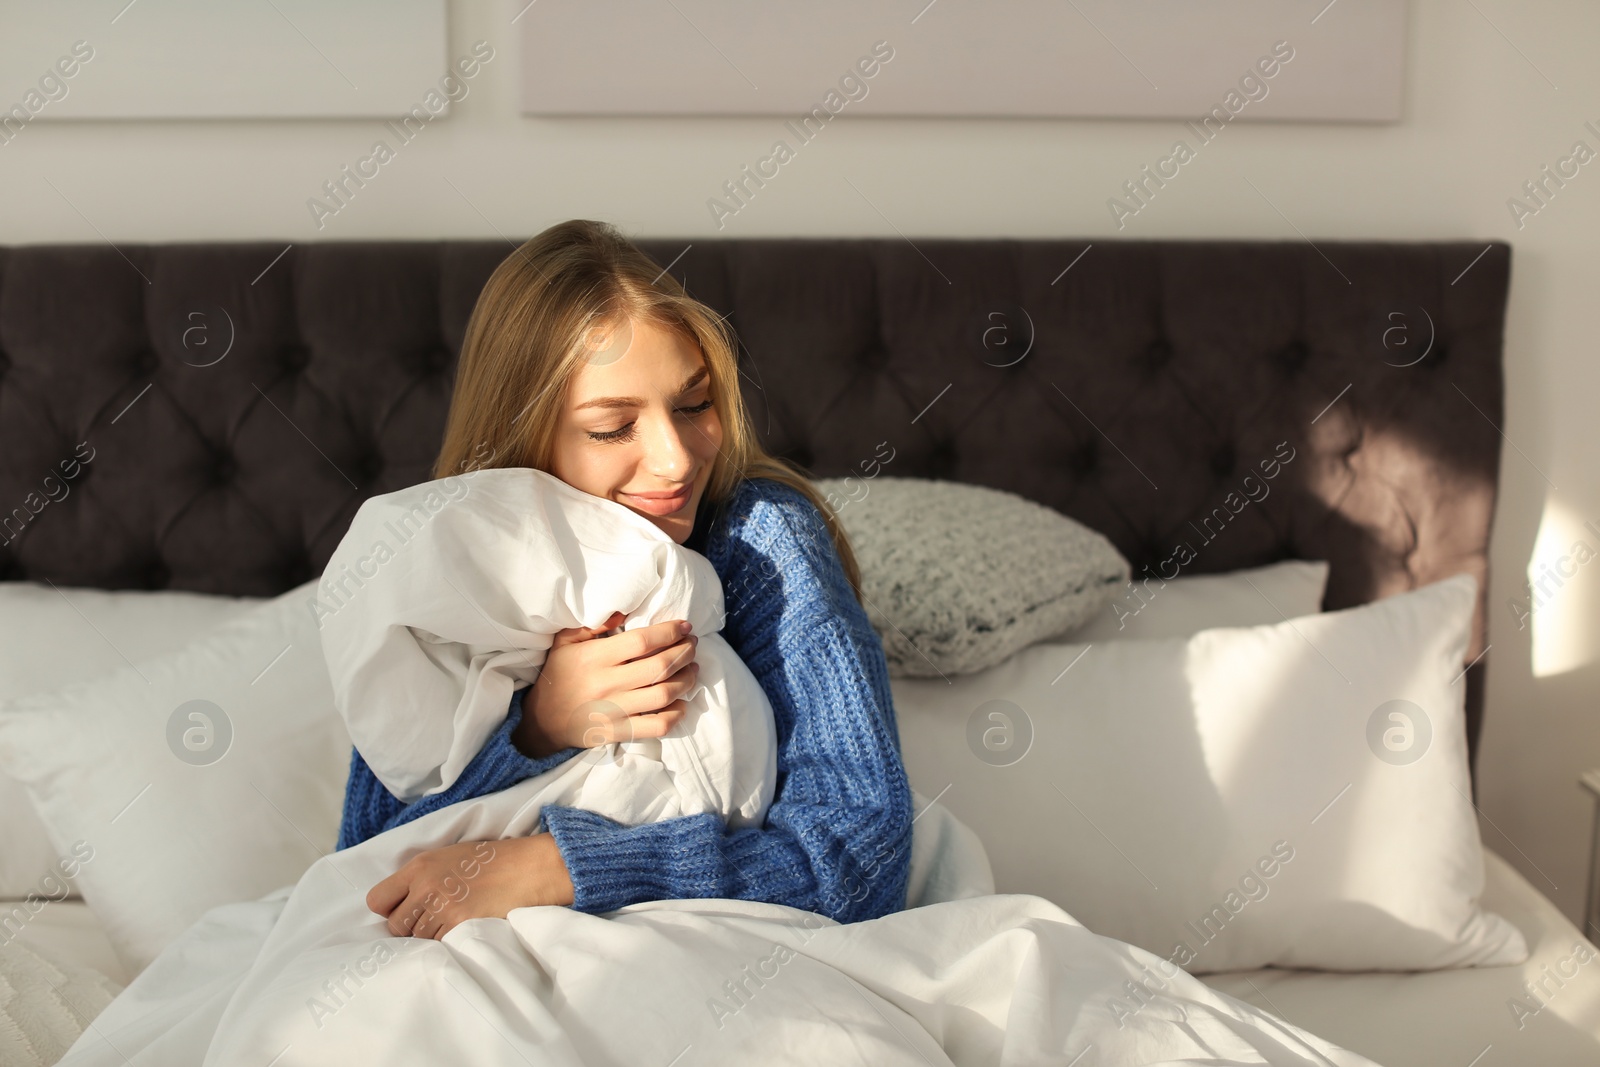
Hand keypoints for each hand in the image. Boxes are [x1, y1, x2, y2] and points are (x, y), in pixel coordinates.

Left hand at [366, 835, 574, 939]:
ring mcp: (442, 908)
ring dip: (431, 935)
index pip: (377, 899)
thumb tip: (399, 902)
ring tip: (452, 921)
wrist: (528, 868)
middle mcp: (425, 886)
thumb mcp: (449, 856)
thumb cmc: (492, 861)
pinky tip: (463, 927)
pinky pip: (439, 945)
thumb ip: (420, 877)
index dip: (389, 909)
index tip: (404, 910)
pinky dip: (448, 942)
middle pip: (395, 925)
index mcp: (419, 866)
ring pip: (417, 938)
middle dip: (410, 927)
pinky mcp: (459, 926)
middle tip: (433, 918)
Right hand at [514, 611, 699, 758]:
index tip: (684, 626)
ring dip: (687, 680)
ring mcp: (614, 711)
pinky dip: (677, 714)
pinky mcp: (619, 732)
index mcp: (594, 658)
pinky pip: (657, 725)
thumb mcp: (565, 643)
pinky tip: (682, 702)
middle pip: (659, 667)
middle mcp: (607, 684)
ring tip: (693, 669)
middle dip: (685, 652)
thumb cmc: (558, 675)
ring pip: (664, 695)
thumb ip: (592, 625)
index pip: (642, 642)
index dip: (669, 632)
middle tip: (692, 644)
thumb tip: (624, 612)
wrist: (543, 721)